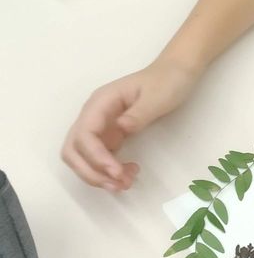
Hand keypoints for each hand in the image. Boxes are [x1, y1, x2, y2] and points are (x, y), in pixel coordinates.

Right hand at [61, 59, 198, 191]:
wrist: (176, 73)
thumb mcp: (157, 97)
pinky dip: (109, 170)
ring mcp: (101, 125)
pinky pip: (100, 157)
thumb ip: (138, 114)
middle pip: (74, 149)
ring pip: (84, 157)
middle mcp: (94, 114)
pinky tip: (129, 173)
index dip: (95, 157)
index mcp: (101, 102)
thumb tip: (120, 129)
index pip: (84, 134)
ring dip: (98, 175)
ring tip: (126, 183)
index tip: (116, 172)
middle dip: (91, 172)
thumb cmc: (167, 81)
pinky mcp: (111, 134)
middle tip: (117, 185)